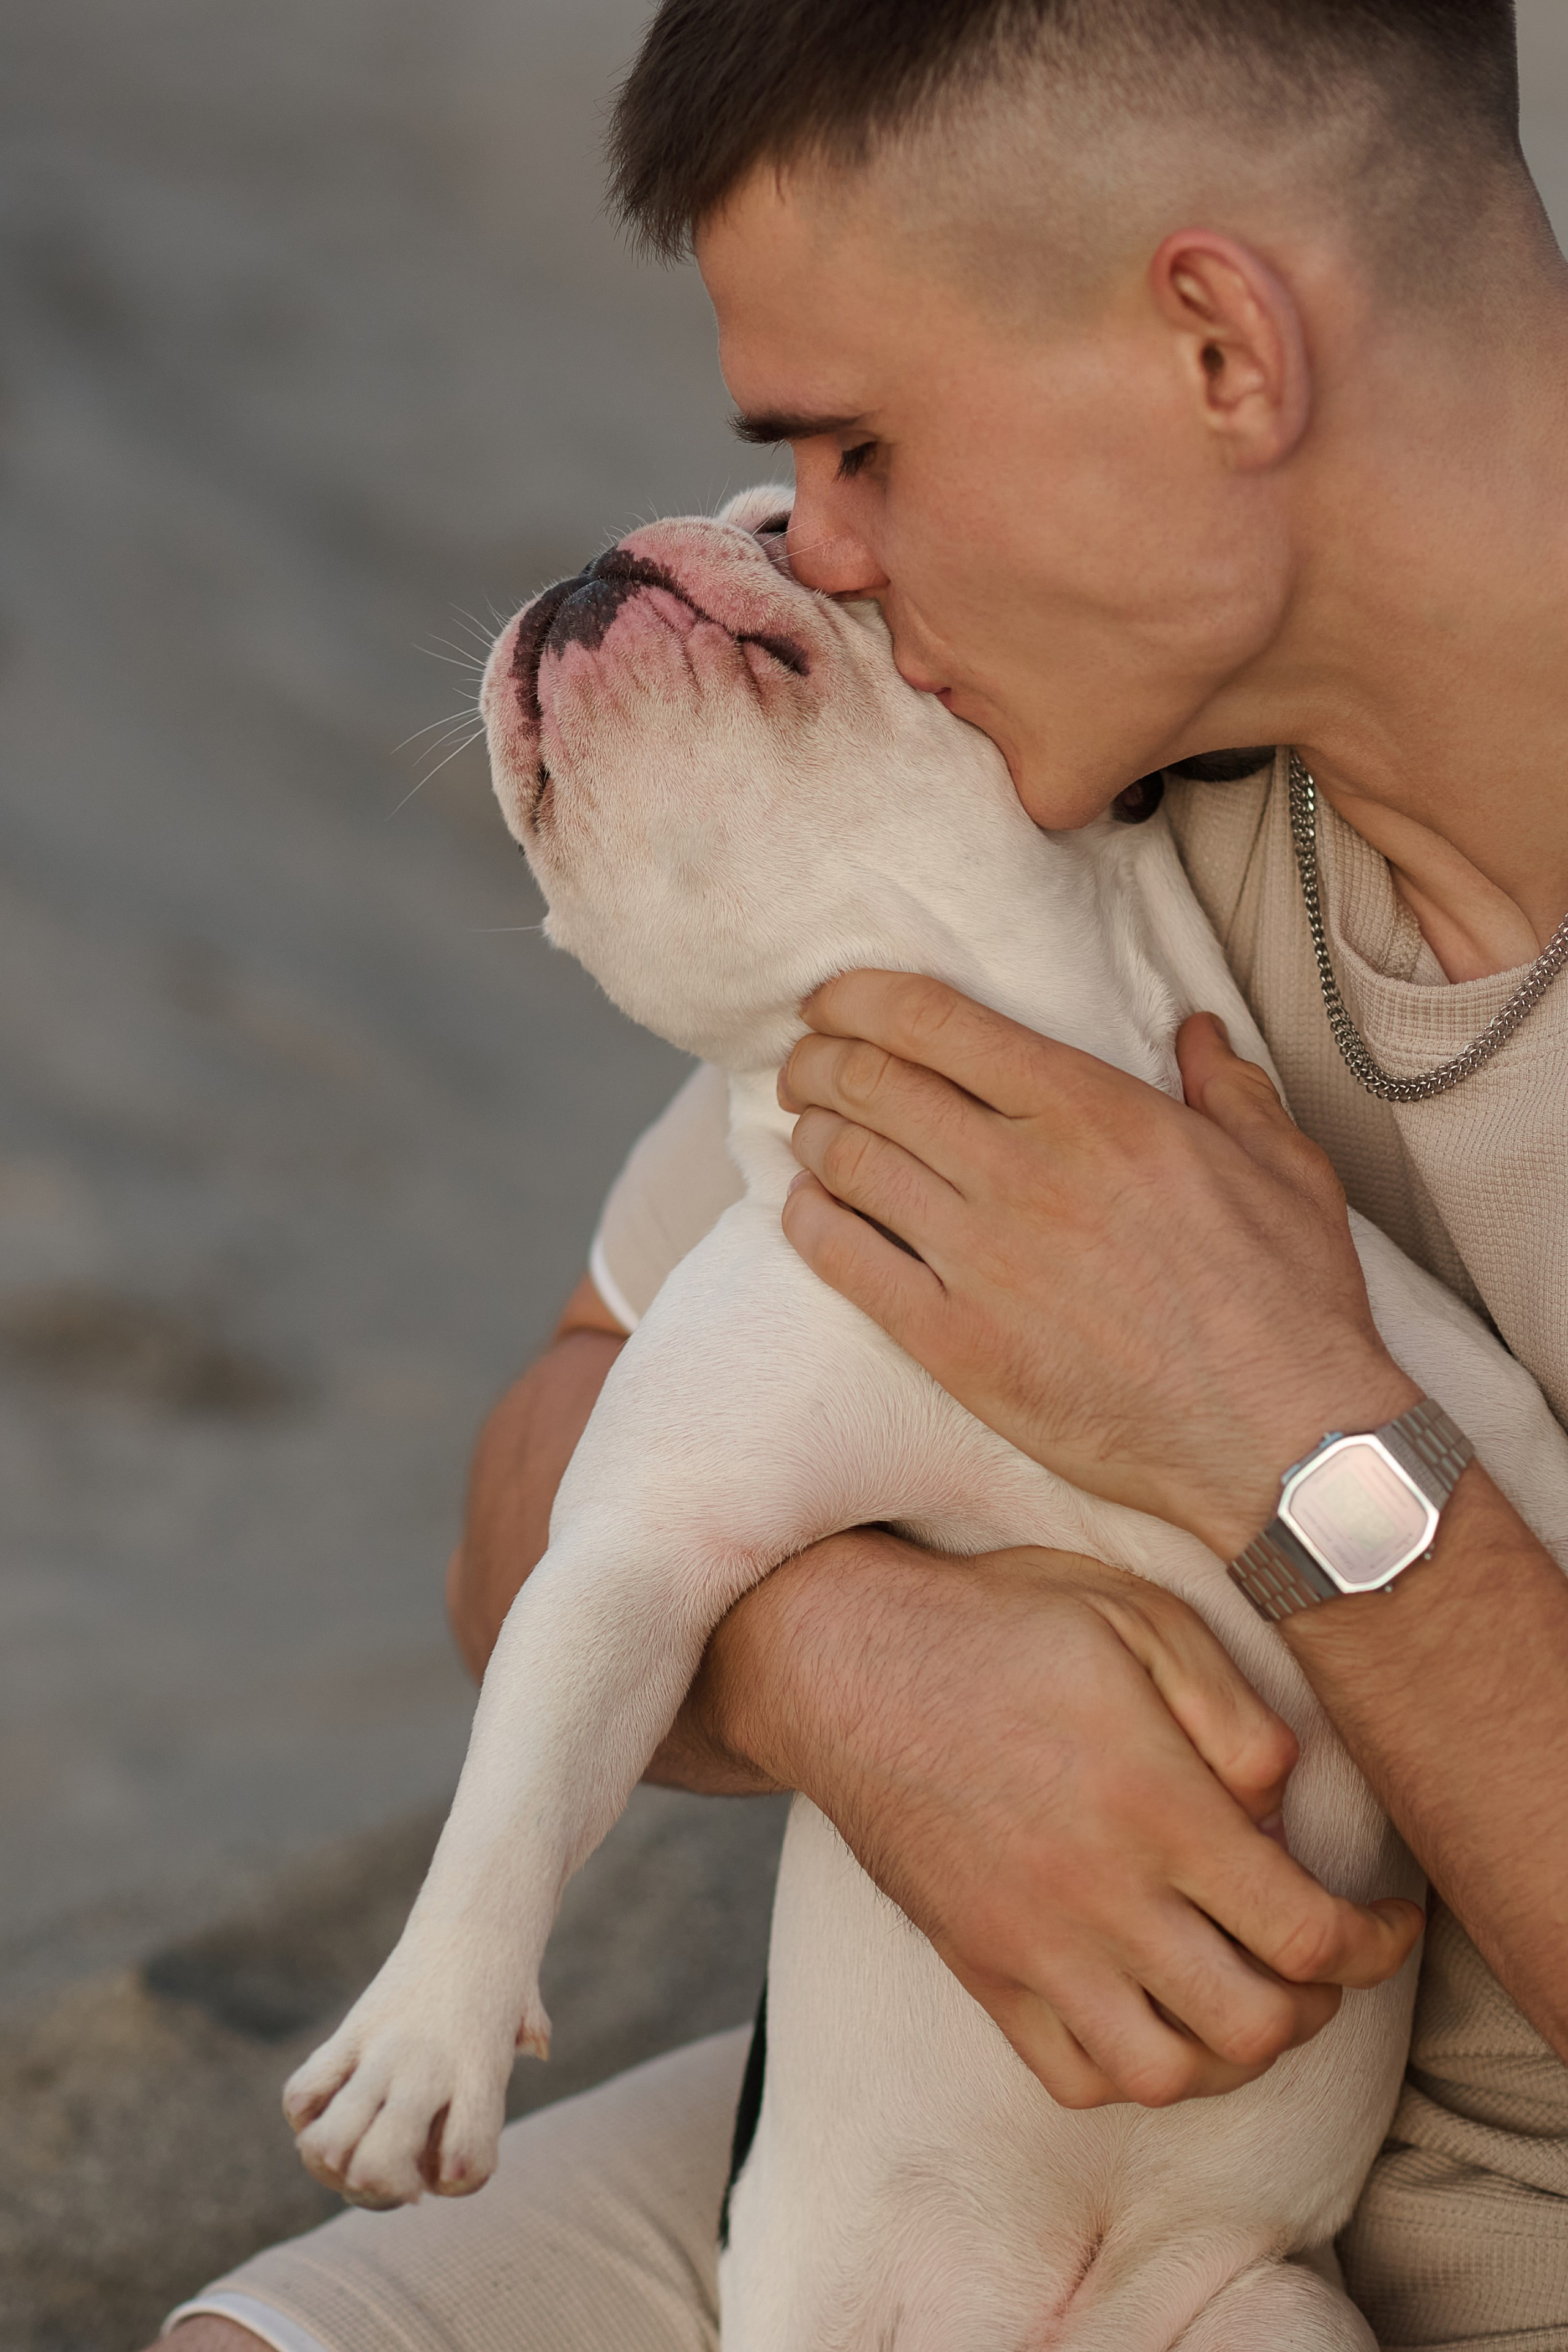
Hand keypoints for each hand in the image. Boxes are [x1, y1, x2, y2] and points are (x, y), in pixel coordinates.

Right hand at [696, 1531, 1422, 2104]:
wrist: (846, 1663)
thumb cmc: (998, 1623)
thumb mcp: (1131, 1614)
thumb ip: (1228, 1705)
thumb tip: (1280, 1797)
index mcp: (1154, 1804)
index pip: (1307, 1933)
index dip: (1376, 1946)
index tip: (1391, 1925)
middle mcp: (1100, 1893)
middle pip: (1256, 2025)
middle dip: (1317, 2006)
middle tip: (1320, 1959)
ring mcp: (1034, 1944)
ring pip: (1169, 2072)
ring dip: (1232, 2053)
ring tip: (1244, 1996)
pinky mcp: (981, 1968)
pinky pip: (1073, 2074)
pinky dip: (1134, 2070)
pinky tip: (1153, 2013)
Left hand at [779, 976, 1417, 1556]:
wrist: (1282, 1441)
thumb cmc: (1289, 1303)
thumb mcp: (1284, 1167)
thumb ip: (1229, 1086)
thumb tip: (1196, 1030)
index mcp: (1094, 1111)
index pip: (935, 1024)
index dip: (860, 999)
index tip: (831, 1002)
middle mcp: (1024, 1173)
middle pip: (874, 1084)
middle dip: (820, 1060)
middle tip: (806, 1062)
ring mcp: (983, 1262)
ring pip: (850, 1165)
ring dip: (812, 1134)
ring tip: (809, 1128)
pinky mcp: (957, 1346)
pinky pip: (847, 1265)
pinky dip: (809, 1223)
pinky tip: (804, 1209)